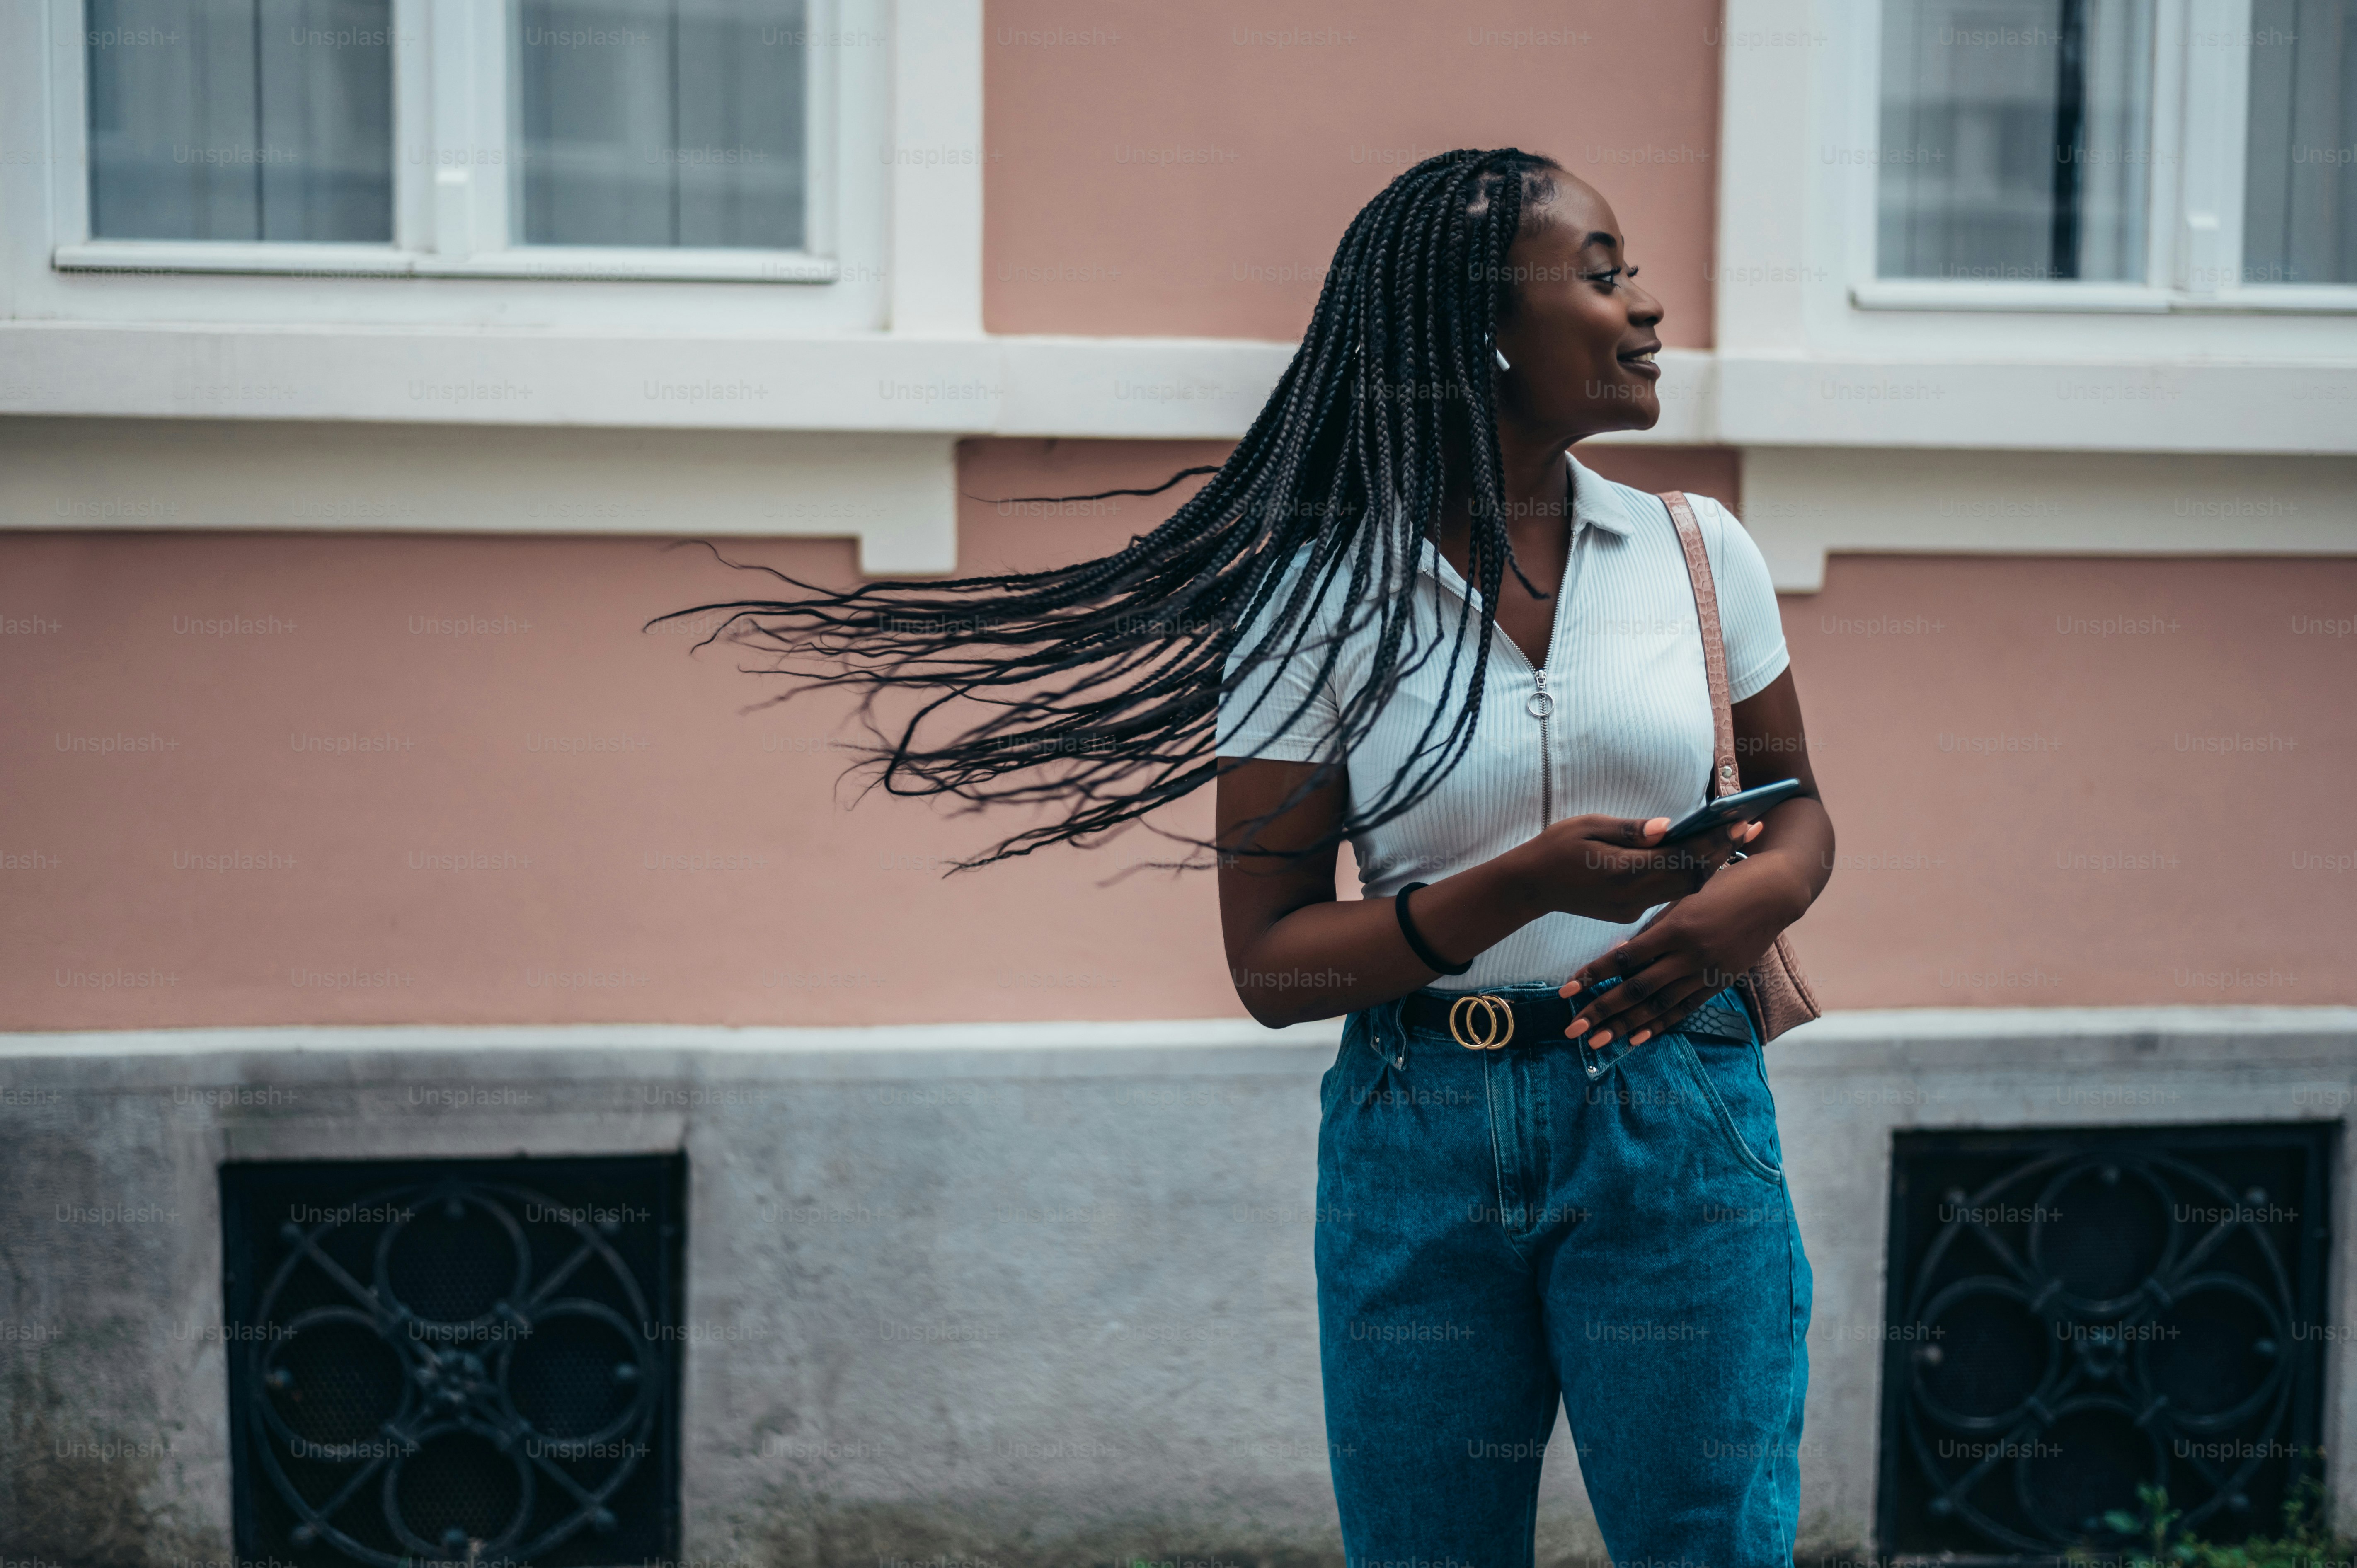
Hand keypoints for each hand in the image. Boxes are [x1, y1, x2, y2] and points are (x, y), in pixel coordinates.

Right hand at [1514, 814, 1758, 925]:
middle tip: (1751, 827)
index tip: (1741, 821)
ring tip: (1733, 839)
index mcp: (1624, 871)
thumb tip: (1668, 826)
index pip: (1682, 856)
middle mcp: (1634, 895)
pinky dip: (1687, 875)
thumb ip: (1630, 831)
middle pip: (1692, 876)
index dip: (1714, 839)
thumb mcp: (1588, 826)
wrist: (1530, 887)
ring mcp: (1632, 908)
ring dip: (1709, 865)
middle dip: (1723, 851)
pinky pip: (1667, 894)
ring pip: (1683, 888)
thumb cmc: (1555, 848)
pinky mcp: (1628, 913)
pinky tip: (1700, 858)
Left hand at [1556, 831, 1787, 1048]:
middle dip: (1602, 1012)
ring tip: (1598, 1042)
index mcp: (1675, 928)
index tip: (1566, 990)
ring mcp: (1706, 972)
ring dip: (1625, 1026)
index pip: (1624, 958)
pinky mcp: (1719, 983)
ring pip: (1659, 1006)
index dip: (1593, 975)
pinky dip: (1659, 1025)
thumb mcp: (1682, 897)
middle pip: (1637, 990)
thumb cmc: (1721, 885)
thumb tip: (1620, 953)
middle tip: (1572, 1030)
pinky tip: (1637, 1038)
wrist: (1772, 894)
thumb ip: (1652, 927)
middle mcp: (1689, 955)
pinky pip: (1684, 1009)